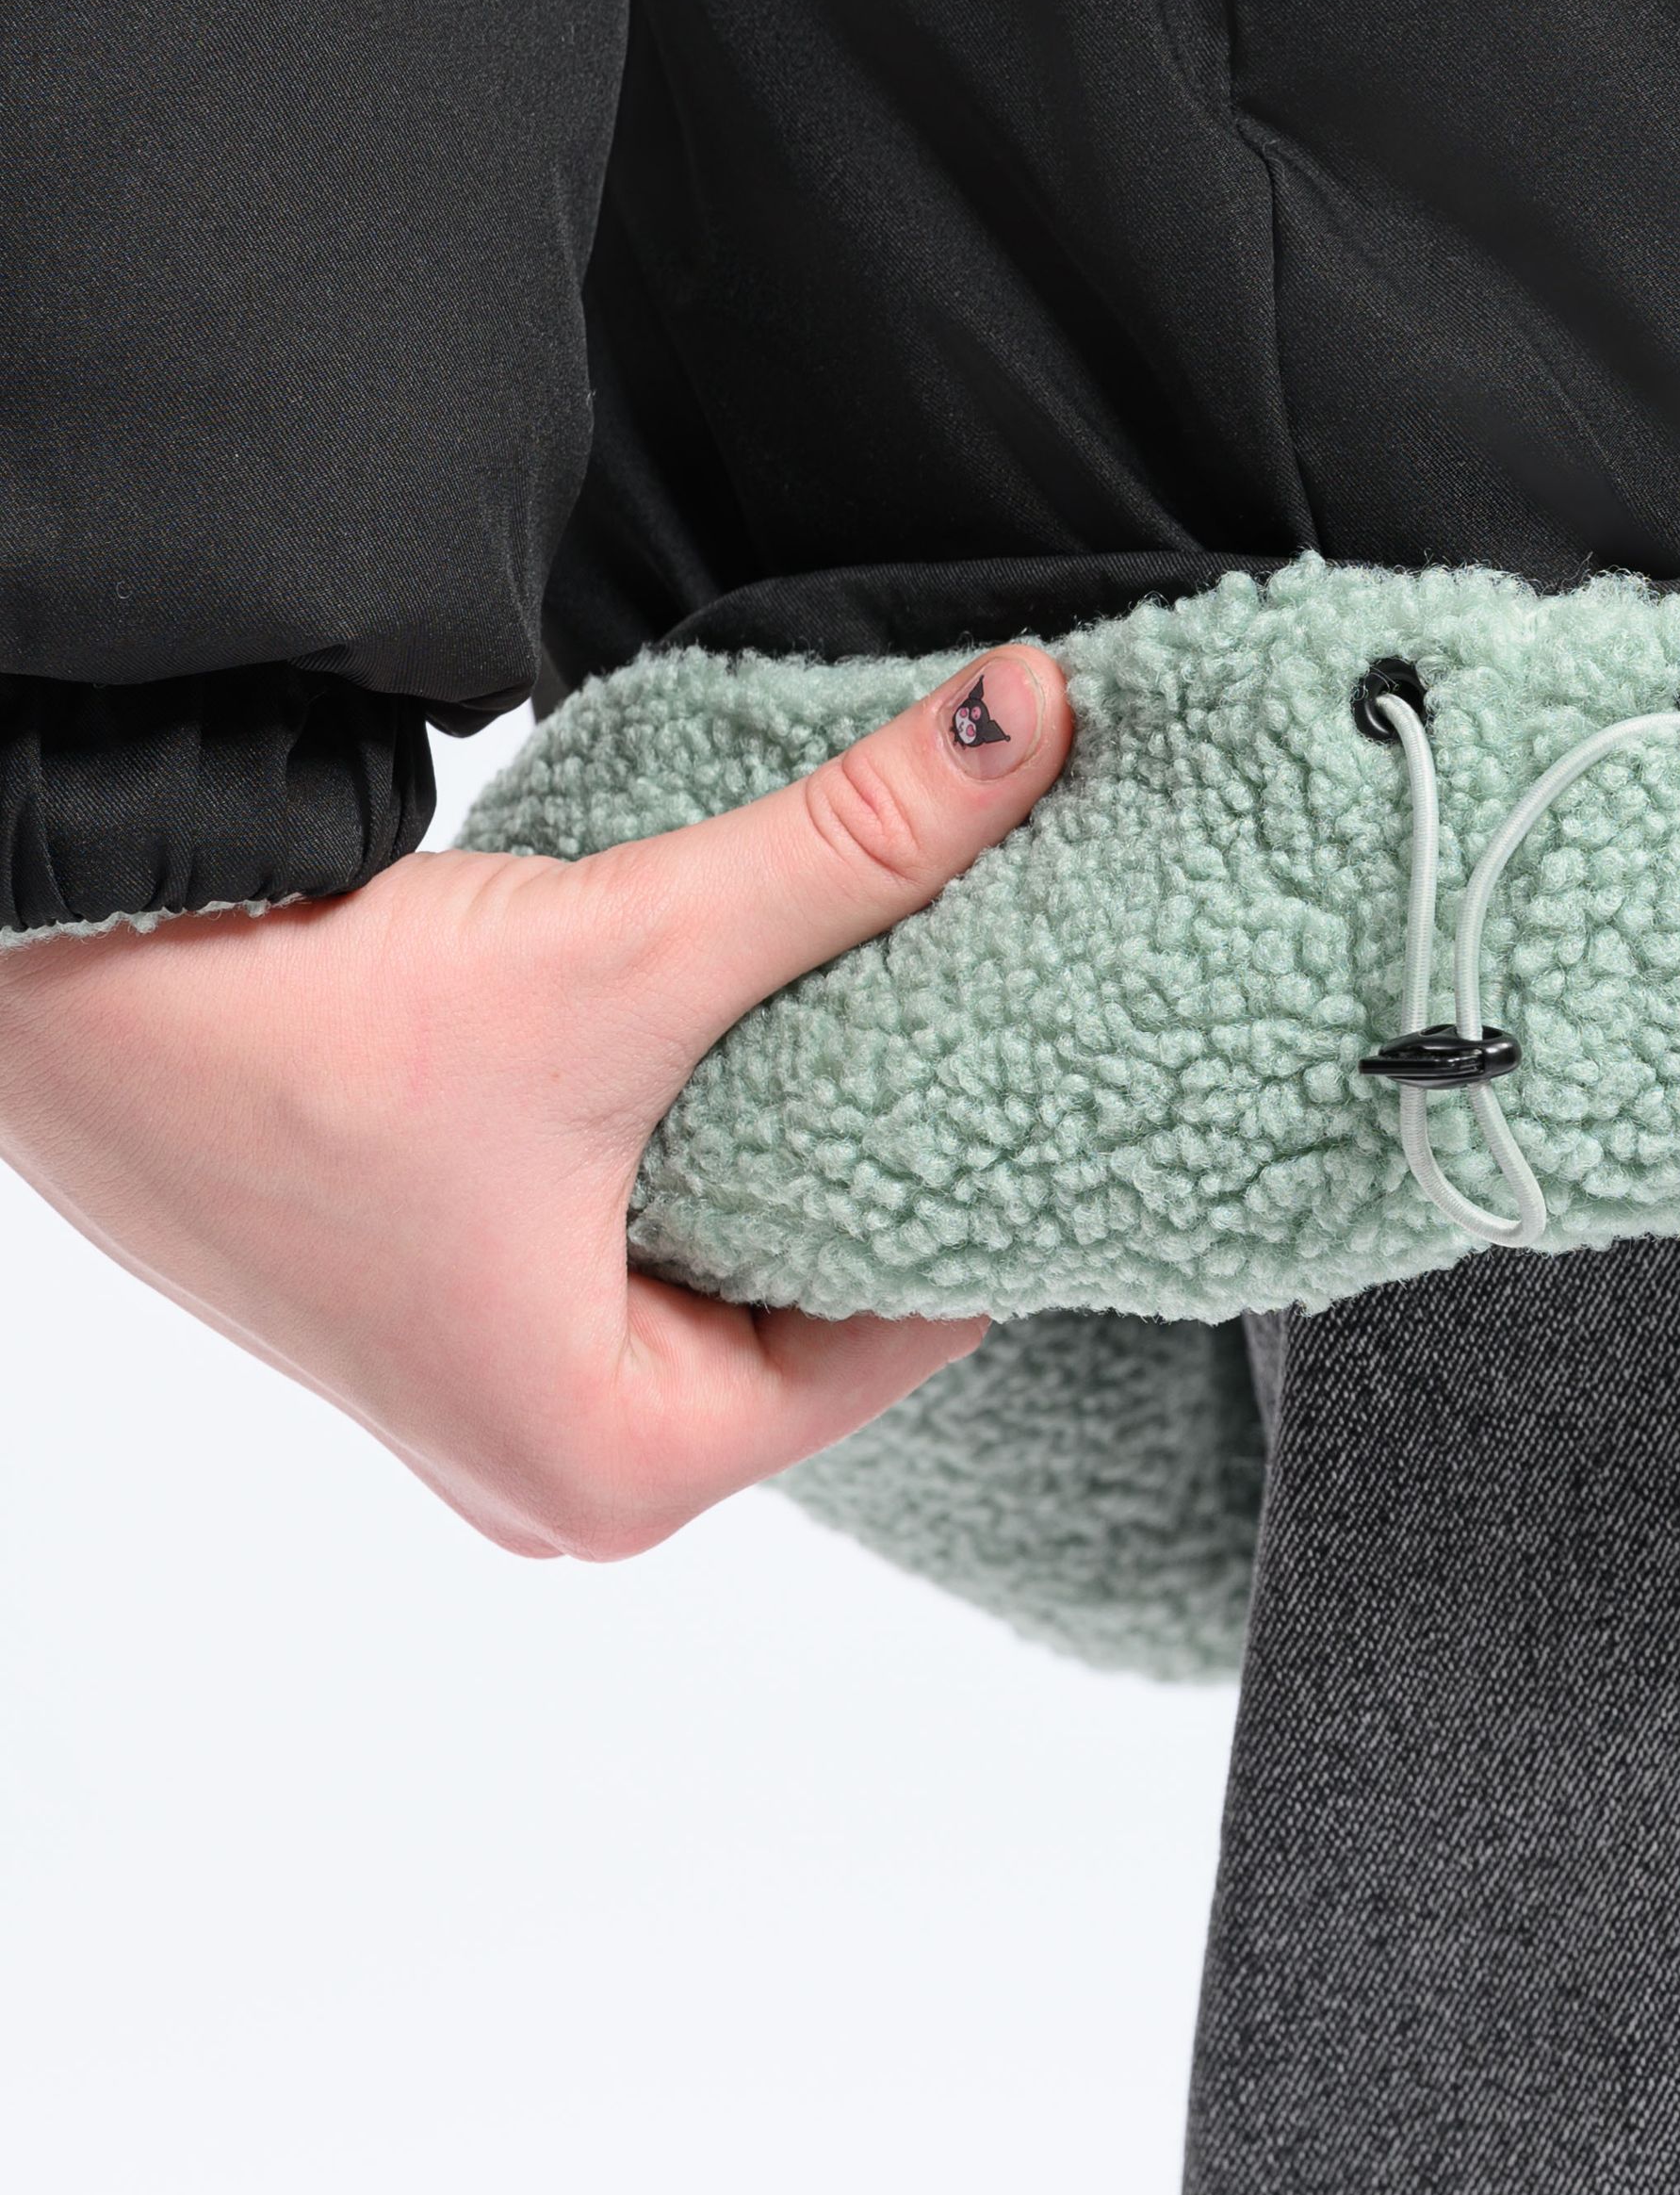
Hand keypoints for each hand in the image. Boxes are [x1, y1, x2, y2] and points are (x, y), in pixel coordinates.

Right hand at [0, 648, 1071, 1557]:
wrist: (57, 981)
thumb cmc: (299, 1029)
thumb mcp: (630, 946)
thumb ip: (854, 846)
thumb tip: (1030, 721)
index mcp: (616, 1467)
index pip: (908, 1334)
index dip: (993, 1180)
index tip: (1064, 1051)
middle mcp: (552, 1473)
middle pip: (818, 1307)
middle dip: (895, 1155)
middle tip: (993, 1008)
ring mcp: (485, 1398)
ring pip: (723, 1265)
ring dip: (791, 1136)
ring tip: (884, 1005)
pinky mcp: (436, 1308)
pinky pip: (632, 1239)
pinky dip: (690, 1139)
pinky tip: (737, 1028)